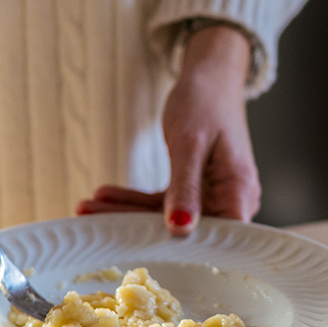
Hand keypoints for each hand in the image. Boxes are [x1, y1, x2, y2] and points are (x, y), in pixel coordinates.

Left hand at [77, 24, 260, 234]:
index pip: (213, 238)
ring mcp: (213, 197)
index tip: (136, 251)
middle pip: (183, 230)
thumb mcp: (190, 142)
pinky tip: (104, 194)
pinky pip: (163, 203)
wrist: (212, 75)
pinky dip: (134, 199)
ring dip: (126, 212)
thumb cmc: (206, 100)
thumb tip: (180, 228)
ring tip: (88, 205)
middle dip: (135, 226)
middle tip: (91, 220)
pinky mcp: (196, 190)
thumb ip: (185, 187)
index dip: (178, 251)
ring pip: (167, 217)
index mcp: (239, 193)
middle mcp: (230, 201)